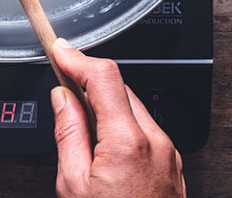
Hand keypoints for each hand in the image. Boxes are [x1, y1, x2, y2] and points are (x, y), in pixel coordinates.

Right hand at [51, 38, 185, 197]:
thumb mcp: (73, 185)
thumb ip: (68, 132)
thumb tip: (62, 98)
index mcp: (128, 143)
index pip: (103, 76)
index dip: (76, 57)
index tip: (59, 48)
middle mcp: (156, 142)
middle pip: (119, 86)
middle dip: (88, 78)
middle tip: (61, 77)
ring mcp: (169, 154)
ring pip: (131, 105)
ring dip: (104, 99)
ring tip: (78, 114)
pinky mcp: (172, 165)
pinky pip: (143, 127)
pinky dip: (119, 119)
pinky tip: (101, 136)